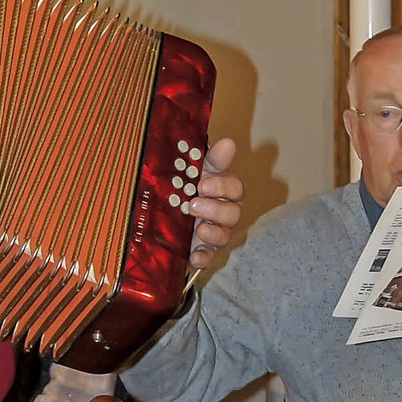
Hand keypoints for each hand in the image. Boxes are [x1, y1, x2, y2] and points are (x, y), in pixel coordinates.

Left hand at [189, 137, 242, 268]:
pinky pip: (209, 257)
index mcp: (225, 190)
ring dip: (213, 233)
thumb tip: (228, 142)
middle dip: (215, 210)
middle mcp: (225, 212)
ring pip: (224, 236)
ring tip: (198, 228)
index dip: (222, 186)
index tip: (202, 184)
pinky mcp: (203, 249)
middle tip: (193, 204)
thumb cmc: (187, 182)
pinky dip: (203, 259)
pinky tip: (194, 257)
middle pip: (233, 213)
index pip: (235, 188)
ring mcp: (216, 232)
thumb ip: (213, 158)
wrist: (167, 206)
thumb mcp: (197, 168)